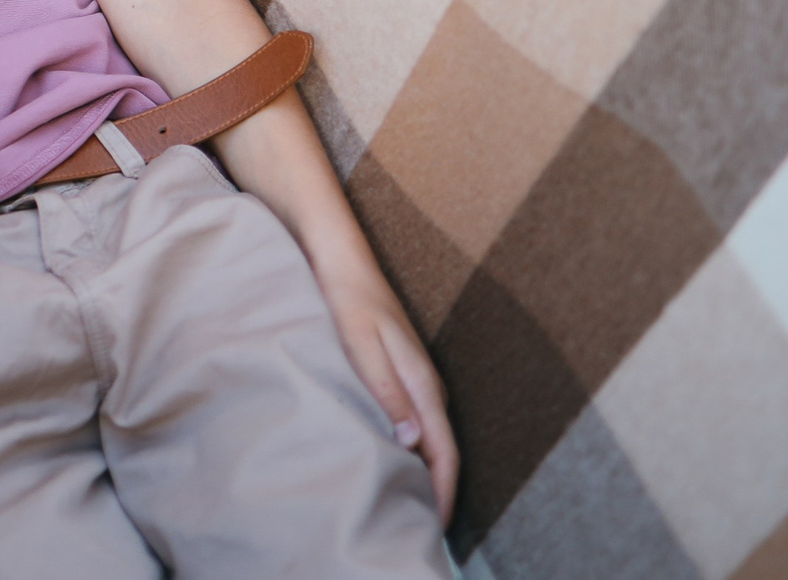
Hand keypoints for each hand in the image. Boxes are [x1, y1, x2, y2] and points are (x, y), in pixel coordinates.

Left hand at [316, 261, 455, 524]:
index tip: (435, 528)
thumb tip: (411, 441)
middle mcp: (426, 385)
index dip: (443, 493)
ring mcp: (416, 380)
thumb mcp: (361, 344)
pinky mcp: (402, 374)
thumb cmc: (348, 299)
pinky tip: (395, 462)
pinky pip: (417, 424)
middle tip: (420, 530)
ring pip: (431, 440)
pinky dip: (413, 451)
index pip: (445, 453)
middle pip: (443, 453)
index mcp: (422, 383)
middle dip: (438, 493)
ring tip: (408, 507)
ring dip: (425, 474)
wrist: (342, 258)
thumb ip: (386, 391)